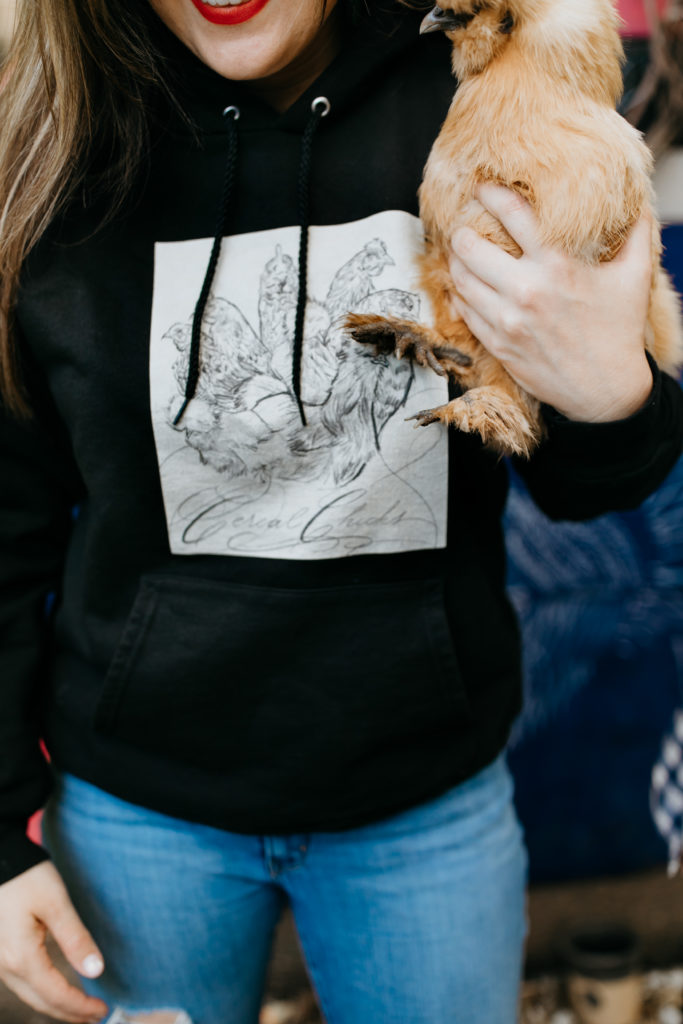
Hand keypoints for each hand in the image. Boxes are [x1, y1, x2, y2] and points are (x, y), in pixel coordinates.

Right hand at [0, 861, 108, 1022]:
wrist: (0, 860)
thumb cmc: (26, 877)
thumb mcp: (56, 903)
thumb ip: (75, 938)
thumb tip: (96, 971)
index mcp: (22, 957)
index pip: (56, 995)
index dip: (80, 1007)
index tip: (103, 1010)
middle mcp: (7, 966)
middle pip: (41, 1002)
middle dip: (70, 1013)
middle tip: (97, 1016)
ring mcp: (1, 961)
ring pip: (30, 995)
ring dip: (56, 1005)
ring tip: (82, 1008)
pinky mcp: (1, 952)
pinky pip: (23, 983)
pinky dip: (43, 992)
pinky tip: (56, 989)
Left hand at [448, 182, 653, 421]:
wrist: (605, 390)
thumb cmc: (619, 333)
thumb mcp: (634, 277)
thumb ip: (635, 234)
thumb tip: (637, 202)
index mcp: (557, 266)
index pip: (512, 215)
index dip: (491, 194)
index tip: (483, 187)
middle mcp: (526, 290)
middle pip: (471, 246)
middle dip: (462, 230)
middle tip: (463, 223)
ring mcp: (507, 320)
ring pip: (460, 279)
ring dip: (455, 260)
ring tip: (458, 251)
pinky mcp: (497, 344)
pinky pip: (464, 311)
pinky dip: (458, 293)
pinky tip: (462, 284)